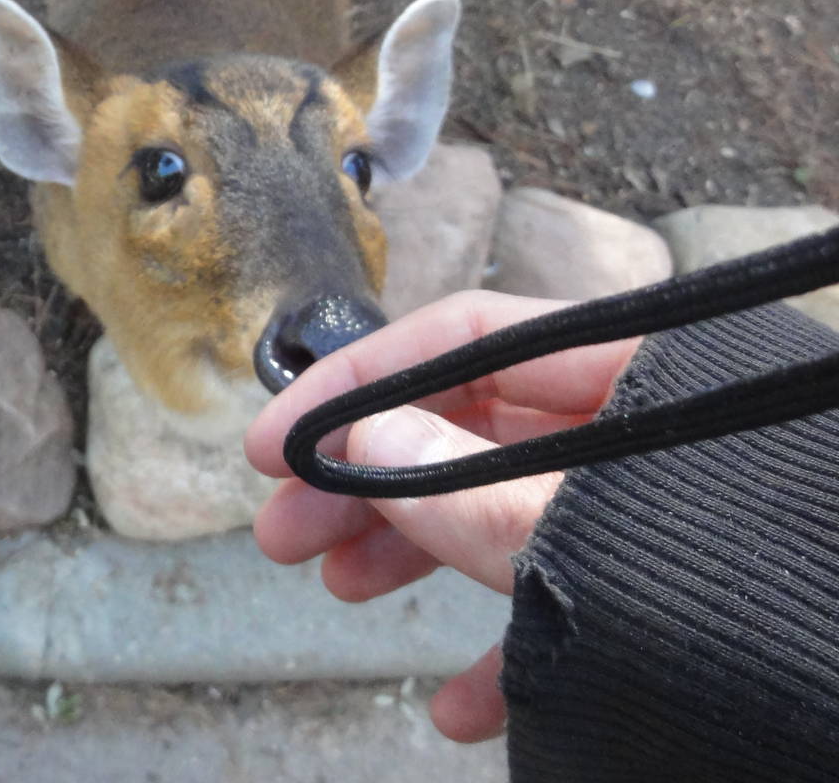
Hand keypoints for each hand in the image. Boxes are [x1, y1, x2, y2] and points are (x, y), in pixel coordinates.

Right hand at [244, 290, 640, 741]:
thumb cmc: (772, 598)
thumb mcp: (596, 533)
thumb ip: (478, 491)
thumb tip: (370, 443)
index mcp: (636, 368)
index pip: (466, 339)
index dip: (357, 383)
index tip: (274, 441)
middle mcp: (639, 428)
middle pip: (466, 427)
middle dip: (365, 479)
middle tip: (284, 526)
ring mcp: (649, 513)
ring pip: (496, 510)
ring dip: (408, 552)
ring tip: (336, 586)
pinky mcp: (667, 599)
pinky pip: (562, 607)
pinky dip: (496, 653)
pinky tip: (455, 706)